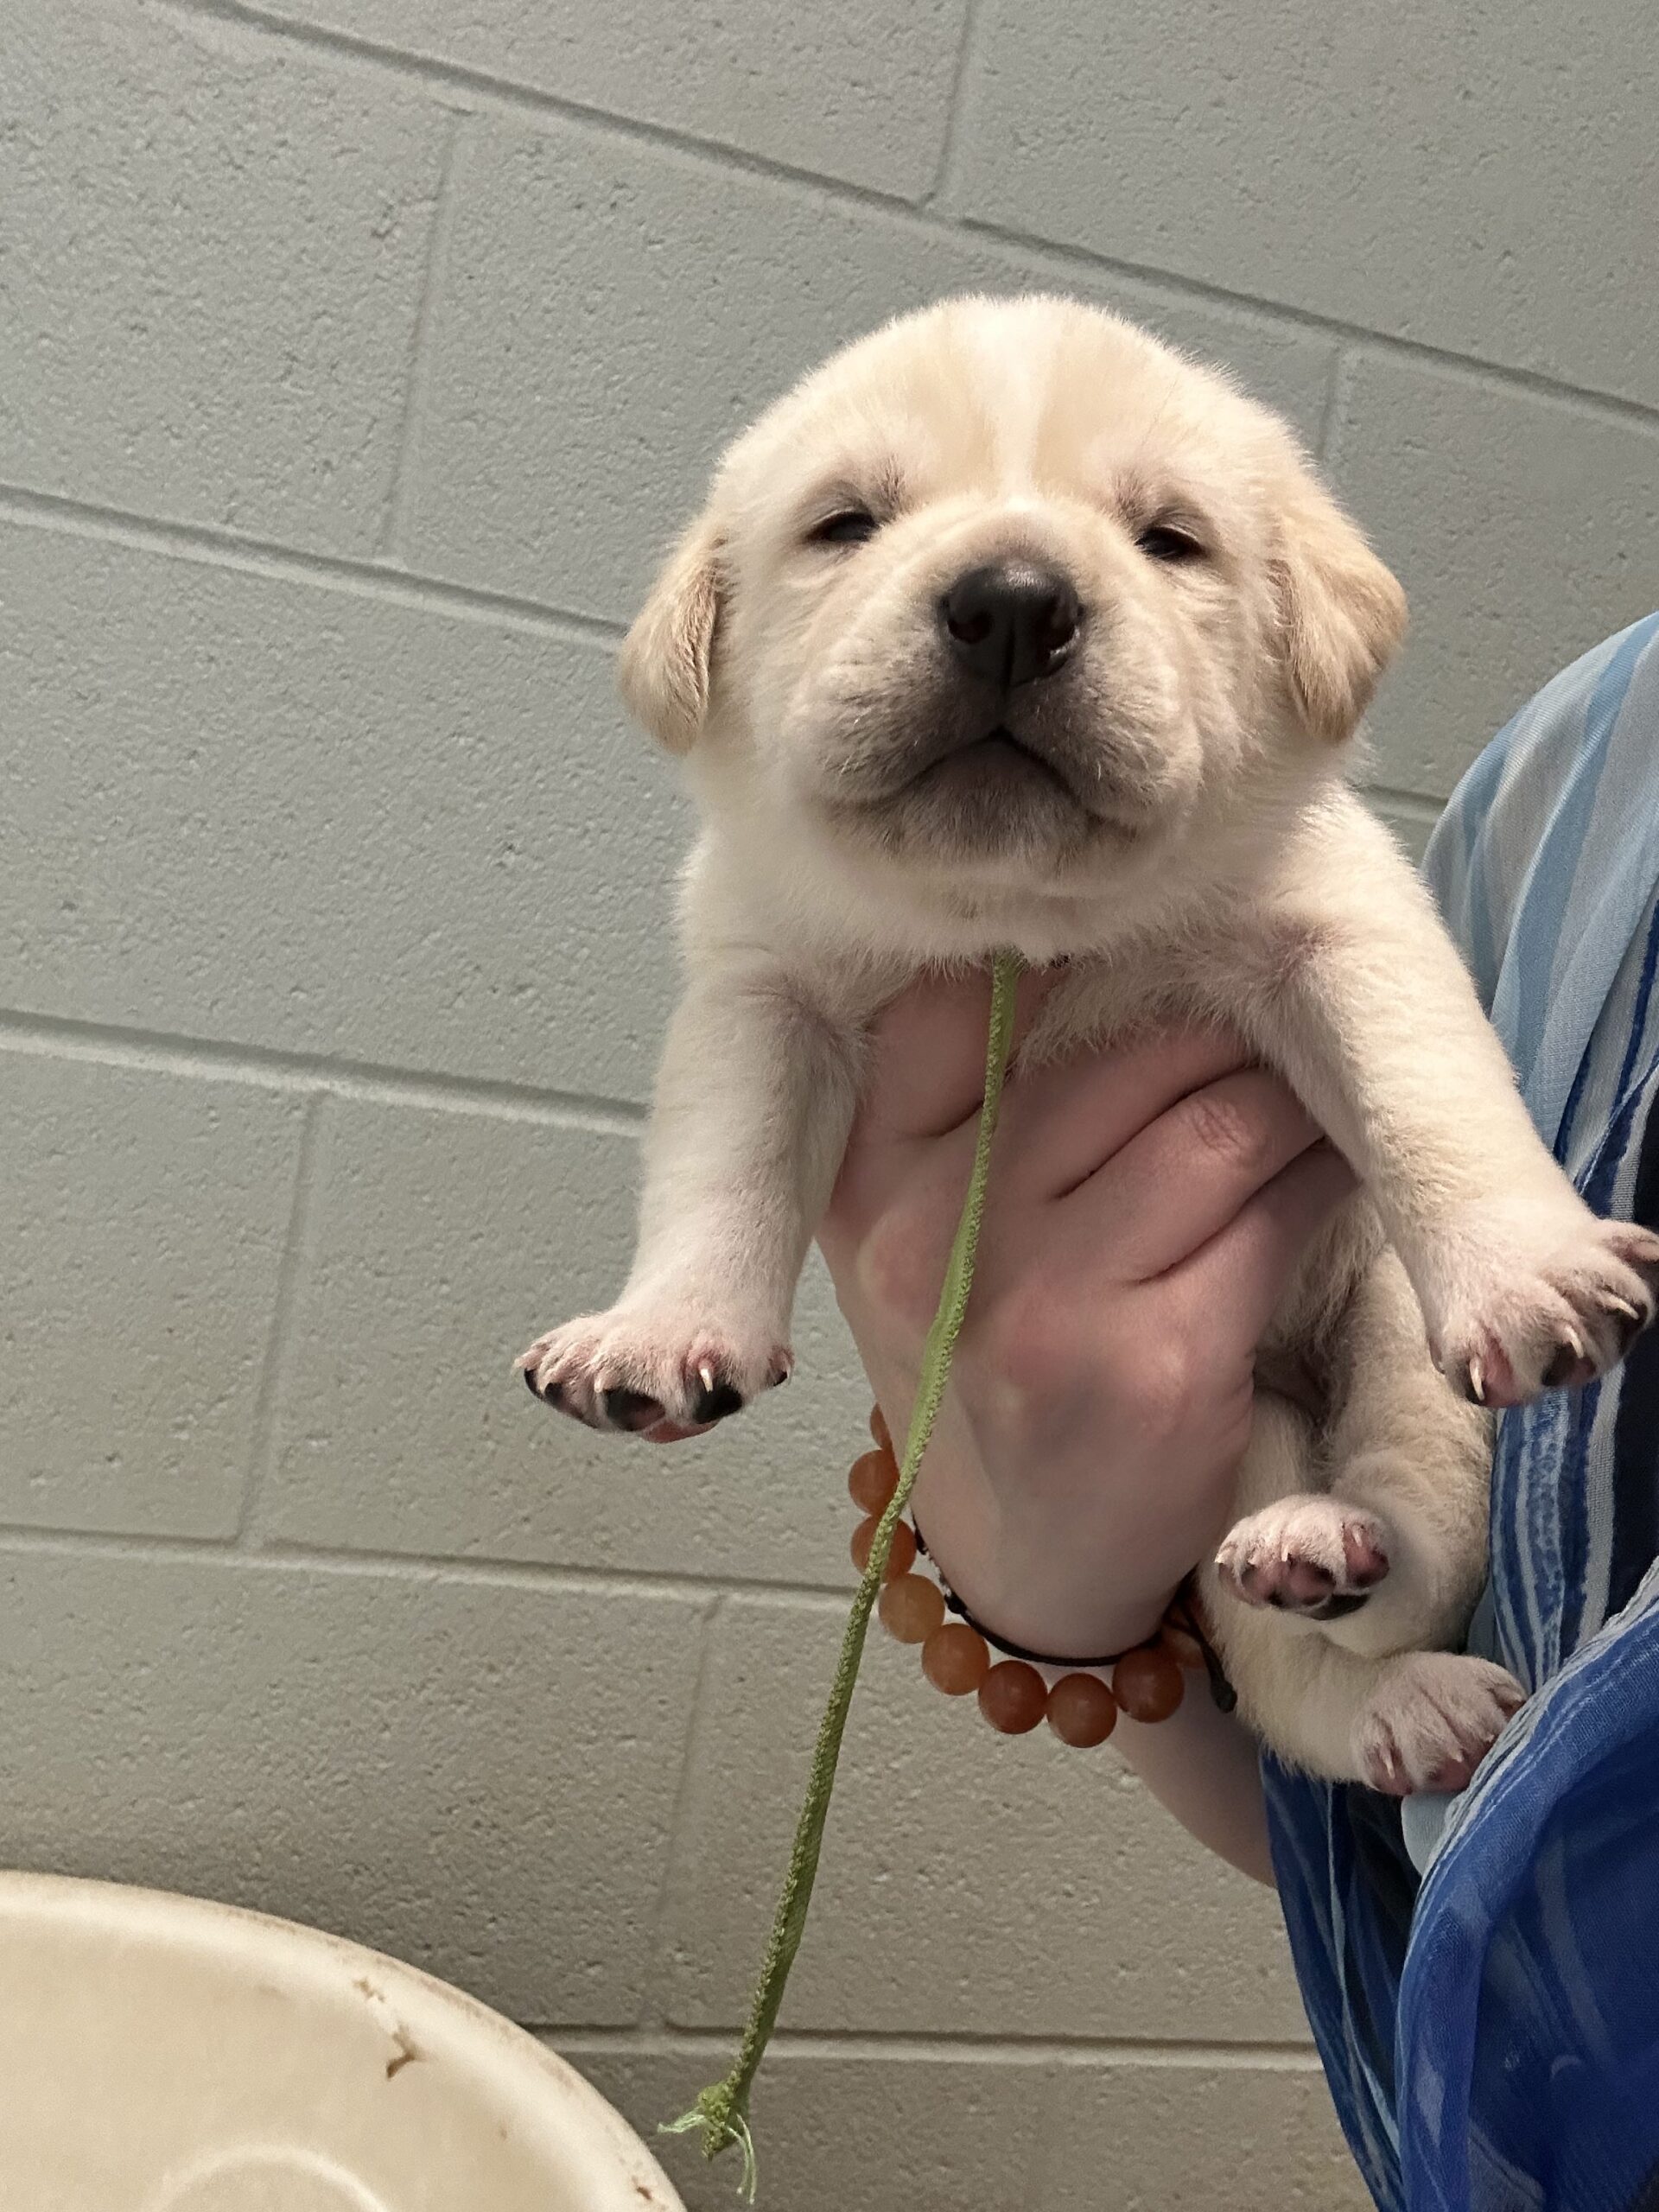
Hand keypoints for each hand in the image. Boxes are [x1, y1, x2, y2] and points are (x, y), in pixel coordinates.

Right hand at [817, 970, 1355, 1660]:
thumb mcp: (912, 1226)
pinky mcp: (1155, 1365)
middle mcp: (929, 1233)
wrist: (1025, 1560)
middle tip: (1263, 1004)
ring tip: (1305, 1087)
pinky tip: (1328, 1172)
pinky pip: (1276, 1212)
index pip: (955, 998)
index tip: (1135, 931)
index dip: (1065, 947)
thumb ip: (949, 1096)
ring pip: (1209, 1120)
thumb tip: (1075, 926)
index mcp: (861, 1175)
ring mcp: (1039, 1303)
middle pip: (1111, 1047)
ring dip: (1285, 1094)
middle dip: (1210, 1016)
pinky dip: (1323, 1176)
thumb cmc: (982, 1354)